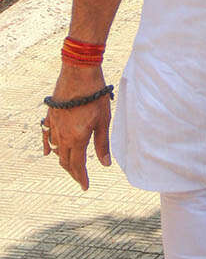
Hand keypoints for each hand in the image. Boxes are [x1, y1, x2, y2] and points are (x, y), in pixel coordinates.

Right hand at [41, 64, 111, 189]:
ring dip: (63, 159)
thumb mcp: (103, 120)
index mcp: (77, 138)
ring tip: (71, 165)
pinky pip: (46, 135)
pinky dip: (48, 146)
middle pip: (65, 160)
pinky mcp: (51, 115)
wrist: (79, 72)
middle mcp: (62, 135)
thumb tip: (105, 164)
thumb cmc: (95, 95)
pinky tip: (49, 151)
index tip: (85, 186)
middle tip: (80, 178)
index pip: (77, 165)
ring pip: (56, 149)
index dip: (81, 177)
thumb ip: (102, 143)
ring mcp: (54, 125)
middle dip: (73, 172)